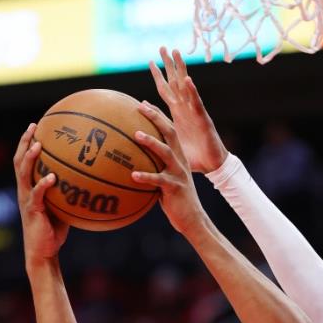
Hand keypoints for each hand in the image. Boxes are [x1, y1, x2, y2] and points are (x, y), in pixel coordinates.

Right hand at [13, 124, 68, 266]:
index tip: (37, 126)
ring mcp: (26, 199)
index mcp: (30, 187)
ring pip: (24, 173)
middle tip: (34, 126)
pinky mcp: (32, 211)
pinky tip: (51, 177)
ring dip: (30, 158)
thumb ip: (71, 194)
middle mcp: (25, 190)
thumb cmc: (54, 232)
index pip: (25, 160)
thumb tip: (93, 183)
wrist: (43, 252)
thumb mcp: (64, 208)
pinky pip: (37, 194)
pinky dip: (43, 185)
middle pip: (20, 160)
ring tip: (39, 145)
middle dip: (25, 141)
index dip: (28, 142)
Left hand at [132, 105, 207, 235]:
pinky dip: (146, 177)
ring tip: (136, 134)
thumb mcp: (164, 180)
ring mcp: (179, 173)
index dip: (157, 115)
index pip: (169, 129)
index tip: (141, 103)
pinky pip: (159, 180)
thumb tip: (131, 165)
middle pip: (170, 132)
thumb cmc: (174, 200)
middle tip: (140, 107)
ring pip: (166, 152)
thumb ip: (153, 168)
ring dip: (151, 142)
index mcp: (178, 156)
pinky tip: (133, 175)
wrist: (192, 218)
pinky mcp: (176, 187)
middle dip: (156, 118)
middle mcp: (180, 160)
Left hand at [148, 47, 227, 172]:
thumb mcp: (171, 142)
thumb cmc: (192, 157)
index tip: (151, 61)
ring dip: (181, 69)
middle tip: (163, 47)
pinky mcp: (204, 120)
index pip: (166, 90)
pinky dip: (192, 91)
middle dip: (170, 65)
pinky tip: (188, 80)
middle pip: (176, 82)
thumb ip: (159, 129)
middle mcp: (186, 109)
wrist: (212, 165)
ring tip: (176, 53)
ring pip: (186, 87)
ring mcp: (195, 112)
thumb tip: (142, 120)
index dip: (159, 76)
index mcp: (178, 113)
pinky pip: (197, 104)